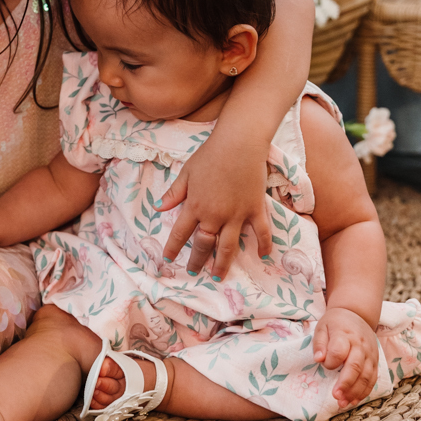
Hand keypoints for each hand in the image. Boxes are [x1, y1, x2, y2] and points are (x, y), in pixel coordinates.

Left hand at [156, 141, 272, 279]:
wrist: (238, 144)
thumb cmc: (209, 155)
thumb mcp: (186, 173)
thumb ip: (174, 193)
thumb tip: (157, 207)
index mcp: (195, 206)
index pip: (180, 233)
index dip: (173, 248)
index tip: (168, 260)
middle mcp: (214, 215)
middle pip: (204, 244)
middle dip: (197, 261)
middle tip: (193, 272)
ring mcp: (236, 215)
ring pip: (228, 246)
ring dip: (223, 263)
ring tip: (218, 276)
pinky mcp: (255, 209)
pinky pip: (261, 232)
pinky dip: (263, 244)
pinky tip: (262, 255)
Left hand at [313, 307, 379, 408]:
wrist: (357, 315)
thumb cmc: (335, 323)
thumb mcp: (322, 327)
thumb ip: (319, 343)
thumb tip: (318, 359)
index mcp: (344, 334)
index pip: (339, 350)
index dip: (331, 362)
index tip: (324, 365)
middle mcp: (360, 345)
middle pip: (355, 366)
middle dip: (345, 383)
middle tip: (336, 396)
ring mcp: (370, 354)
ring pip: (366, 376)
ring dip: (355, 392)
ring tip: (343, 403)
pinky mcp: (375, 362)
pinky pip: (373, 379)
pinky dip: (364, 392)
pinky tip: (354, 400)